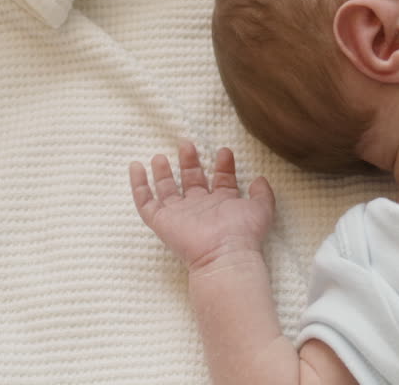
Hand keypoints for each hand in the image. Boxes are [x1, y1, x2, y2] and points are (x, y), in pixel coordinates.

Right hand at [130, 141, 275, 270]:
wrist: (223, 254)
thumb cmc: (243, 233)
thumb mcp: (261, 208)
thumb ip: (263, 193)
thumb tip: (260, 178)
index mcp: (223, 204)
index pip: (221, 181)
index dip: (223, 166)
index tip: (225, 151)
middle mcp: (200, 208)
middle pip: (191, 181)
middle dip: (190, 162)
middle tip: (187, 144)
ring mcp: (179, 214)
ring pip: (166, 190)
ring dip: (163, 172)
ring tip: (160, 155)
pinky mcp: (162, 221)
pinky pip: (144, 202)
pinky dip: (138, 184)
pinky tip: (135, 167)